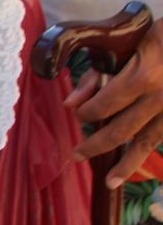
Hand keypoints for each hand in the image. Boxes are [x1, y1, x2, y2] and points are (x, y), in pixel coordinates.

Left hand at [71, 22, 162, 187]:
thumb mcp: (129, 43)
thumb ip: (98, 73)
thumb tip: (70, 103)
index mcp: (143, 77)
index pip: (105, 105)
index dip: (88, 113)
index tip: (80, 115)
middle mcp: (161, 99)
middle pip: (122, 130)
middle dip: (95, 145)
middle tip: (76, 155)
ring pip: (147, 143)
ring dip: (126, 164)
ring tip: (109, 181)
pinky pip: (160, 138)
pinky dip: (147, 153)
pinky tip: (135, 166)